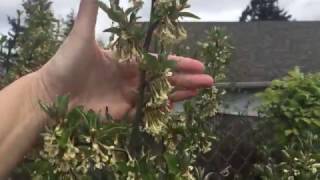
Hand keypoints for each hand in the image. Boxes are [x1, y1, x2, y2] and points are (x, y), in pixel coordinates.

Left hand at [37, 0, 213, 118]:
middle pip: (164, 79)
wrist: (49, 93)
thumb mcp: (80, 35)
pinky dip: (161, 109)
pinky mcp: (121, 112)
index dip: (179, 63)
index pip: (158, 61)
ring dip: (180, 94)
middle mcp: (130, 78)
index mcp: (126, 60)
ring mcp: (127, 96)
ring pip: (159, 94)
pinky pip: (146, 111)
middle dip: (187, 80)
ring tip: (200, 93)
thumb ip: (91, 10)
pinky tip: (176, 106)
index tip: (198, 64)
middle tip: (209, 81)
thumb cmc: (64, 63)